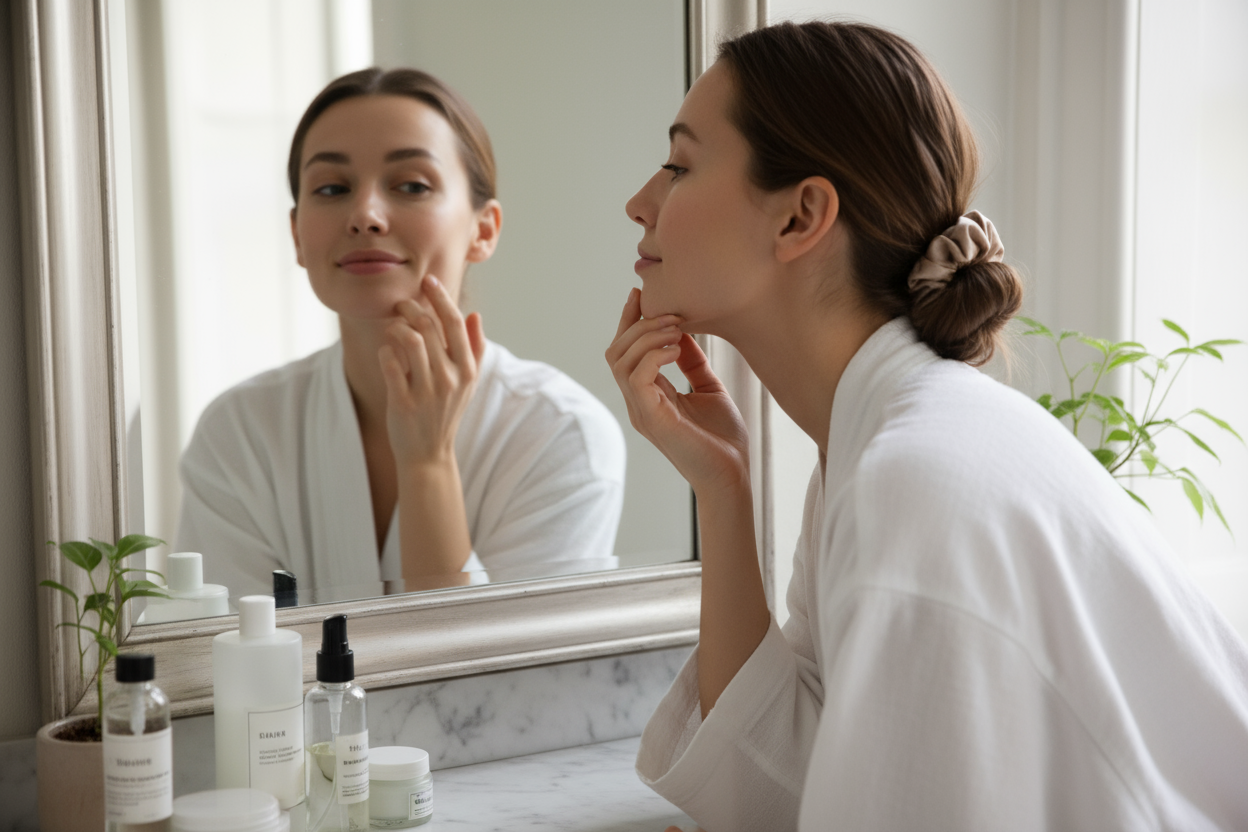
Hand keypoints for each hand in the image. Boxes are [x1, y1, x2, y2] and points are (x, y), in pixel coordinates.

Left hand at [379, 274, 486, 467]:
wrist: (429, 453)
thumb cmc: (447, 411)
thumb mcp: (468, 382)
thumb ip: (474, 347)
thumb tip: (475, 315)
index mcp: (468, 369)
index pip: (455, 322)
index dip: (440, 297)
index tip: (428, 280)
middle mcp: (450, 378)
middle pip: (429, 327)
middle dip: (411, 308)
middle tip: (401, 304)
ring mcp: (427, 391)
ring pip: (409, 340)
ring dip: (396, 326)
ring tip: (392, 326)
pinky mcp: (403, 402)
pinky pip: (389, 363)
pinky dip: (384, 351)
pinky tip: (385, 352)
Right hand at [605, 288, 749, 494]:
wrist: (733, 475)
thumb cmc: (723, 440)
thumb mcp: (708, 389)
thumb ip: (692, 363)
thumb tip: (684, 332)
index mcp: (648, 396)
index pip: (625, 352)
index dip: (629, 321)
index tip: (641, 295)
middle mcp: (638, 403)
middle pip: (616, 352)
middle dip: (635, 323)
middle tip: (666, 310)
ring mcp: (641, 411)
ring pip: (621, 361)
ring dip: (646, 336)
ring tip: (675, 327)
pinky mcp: (651, 418)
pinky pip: (636, 377)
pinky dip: (652, 355)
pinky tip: (675, 347)